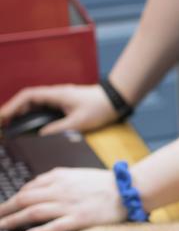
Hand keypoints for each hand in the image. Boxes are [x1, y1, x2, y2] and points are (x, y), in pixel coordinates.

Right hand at [0, 84, 118, 133]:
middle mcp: (54, 95)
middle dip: (12, 111)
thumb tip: (40, 136)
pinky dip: (31, 116)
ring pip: (33, 105)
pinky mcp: (62, 105)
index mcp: (55, 94)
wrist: (114, 100)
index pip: (27, 96)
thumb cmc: (99, 108)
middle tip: (1, 126)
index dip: (12, 106)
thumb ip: (58, 129)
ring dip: (20, 114)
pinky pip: (42, 109)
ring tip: (9, 127)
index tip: (2, 117)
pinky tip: (27, 127)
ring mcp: (57, 99)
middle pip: (26, 100)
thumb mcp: (78, 122)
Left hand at [0, 167, 125, 230]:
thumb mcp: (77, 174)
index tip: (4, 207)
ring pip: (33, 212)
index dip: (12, 198)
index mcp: (60, 177)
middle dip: (6, 209)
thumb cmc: (104, 184)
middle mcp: (60, 190)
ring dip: (14, 220)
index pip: (28, 188)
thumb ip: (57, 179)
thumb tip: (37, 186)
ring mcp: (69, 205)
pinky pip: (53, 226)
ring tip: (2, 227)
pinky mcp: (79, 219)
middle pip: (25, 199)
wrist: (127, 189)